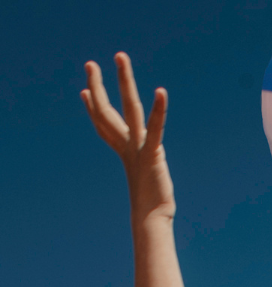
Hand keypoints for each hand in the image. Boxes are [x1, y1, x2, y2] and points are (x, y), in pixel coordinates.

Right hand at [82, 53, 173, 221]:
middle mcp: (128, 145)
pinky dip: (158, 110)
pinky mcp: (152, 154)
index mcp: (124, 152)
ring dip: (124, 80)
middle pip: (107, 111)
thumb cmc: (152, 206)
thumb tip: (144, 186)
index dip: (93, 109)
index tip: (85, 92)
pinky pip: (155, 127)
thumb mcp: (146, 183)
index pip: (104, 126)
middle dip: (98, 86)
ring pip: (129, 108)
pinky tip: (160, 92)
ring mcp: (138, 147)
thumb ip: (144, 176)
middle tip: (90, 63)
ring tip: (120, 56)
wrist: (151, 219)